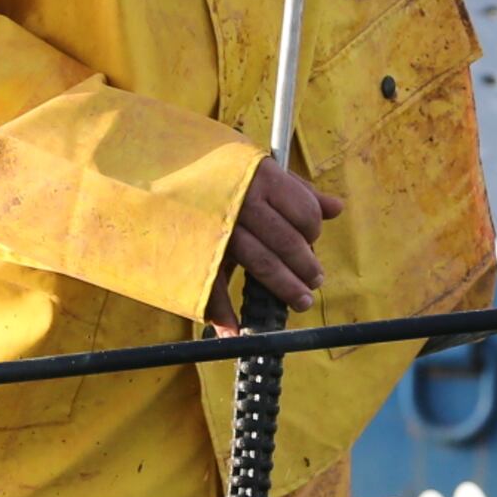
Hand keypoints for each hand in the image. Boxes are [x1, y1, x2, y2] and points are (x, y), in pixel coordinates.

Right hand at [212, 158, 345, 326]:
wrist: (159, 166)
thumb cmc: (220, 172)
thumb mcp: (259, 169)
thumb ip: (298, 190)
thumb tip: (337, 207)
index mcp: (264, 178)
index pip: (305, 213)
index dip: (314, 231)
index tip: (312, 240)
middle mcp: (245, 202)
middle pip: (288, 242)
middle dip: (306, 267)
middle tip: (314, 281)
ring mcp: (221, 227)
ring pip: (262, 263)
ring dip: (284, 287)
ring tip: (300, 300)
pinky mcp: (197, 247)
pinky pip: (213, 283)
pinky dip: (222, 311)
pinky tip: (235, 330)